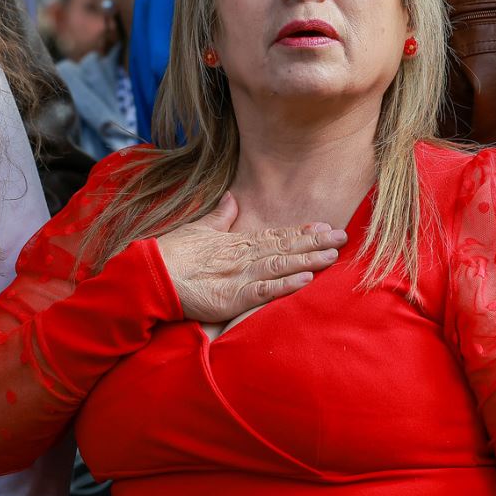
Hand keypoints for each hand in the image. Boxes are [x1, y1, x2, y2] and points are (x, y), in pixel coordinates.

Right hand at [155, 192, 346, 323]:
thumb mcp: (197, 229)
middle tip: (343, 236)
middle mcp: (243, 256)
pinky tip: (306, 279)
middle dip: (315, 242)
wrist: (152, 275)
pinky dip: (286, 284)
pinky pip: (265, 290)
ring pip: (281, 265)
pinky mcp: (233, 297)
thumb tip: (232, 199)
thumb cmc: (171, 254)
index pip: (275, 234)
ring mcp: (239, 276)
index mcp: (236, 242)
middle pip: (285, 247)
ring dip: (308, 259)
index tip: (324, 226)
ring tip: (333, 255)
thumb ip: (219, 217)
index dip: (301, 231)